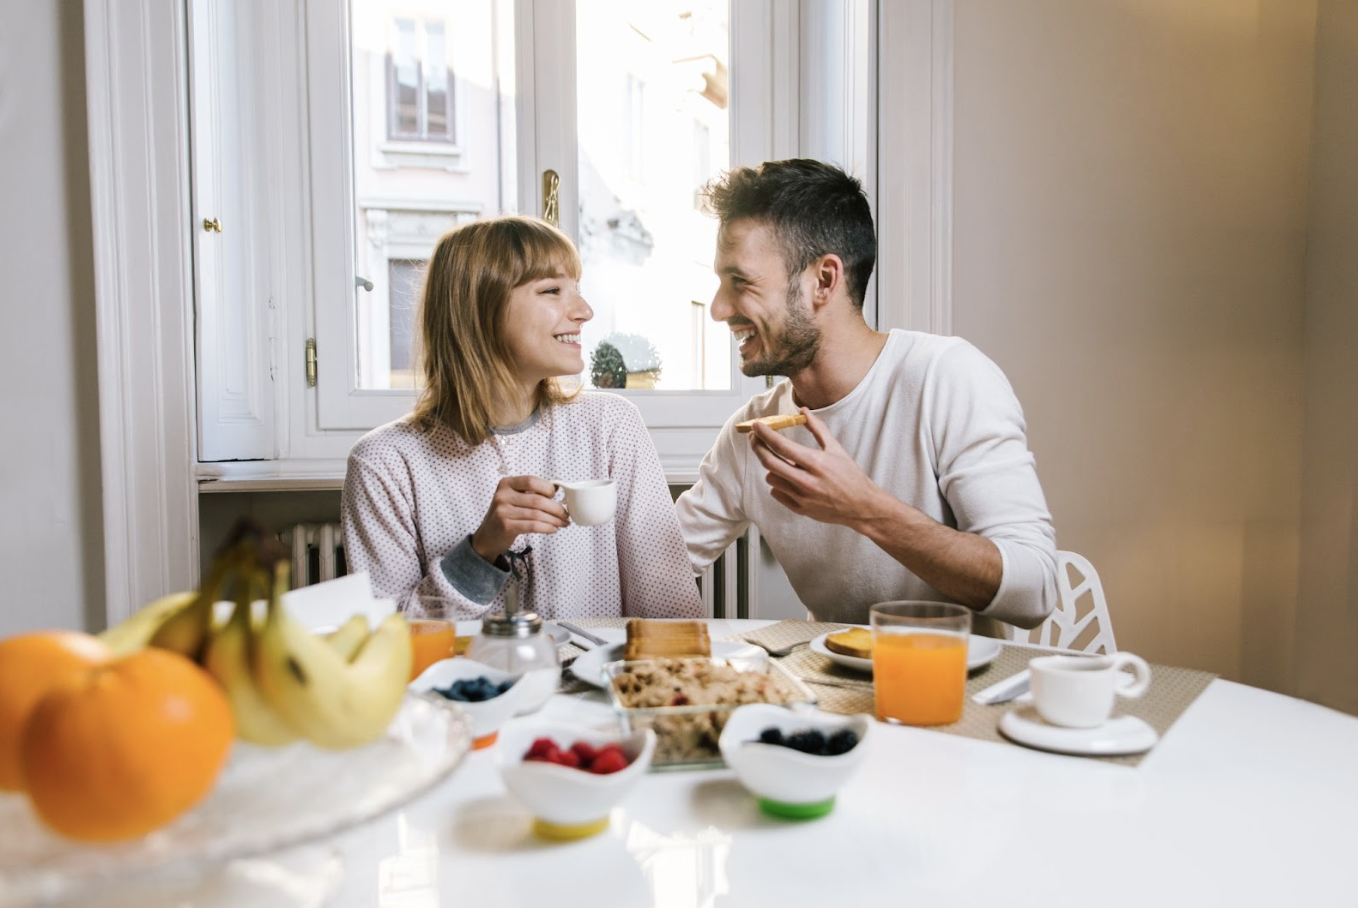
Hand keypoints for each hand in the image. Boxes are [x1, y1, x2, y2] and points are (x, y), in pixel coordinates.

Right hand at [471, 475, 569, 562]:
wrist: (487, 536)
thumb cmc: (506, 514)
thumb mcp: (513, 498)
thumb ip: (531, 492)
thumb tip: (557, 488)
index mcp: (506, 483)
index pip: (531, 481)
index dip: (547, 488)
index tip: (556, 496)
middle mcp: (502, 495)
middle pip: (537, 500)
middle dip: (556, 508)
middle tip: (565, 515)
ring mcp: (503, 511)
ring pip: (537, 514)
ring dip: (554, 520)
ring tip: (563, 523)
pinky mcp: (506, 526)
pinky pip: (532, 526)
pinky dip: (546, 528)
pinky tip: (553, 529)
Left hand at [749, 408, 890, 527]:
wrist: (861, 505)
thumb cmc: (850, 476)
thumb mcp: (836, 448)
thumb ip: (817, 428)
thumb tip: (803, 411)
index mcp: (815, 462)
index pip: (781, 445)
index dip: (765, 434)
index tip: (756, 425)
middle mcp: (806, 480)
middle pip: (769, 462)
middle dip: (758, 447)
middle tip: (755, 438)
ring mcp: (801, 497)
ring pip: (771, 477)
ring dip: (773, 467)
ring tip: (783, 462)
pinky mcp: (799, 509)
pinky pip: (776, 492)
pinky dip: (779, 483)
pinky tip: (789, 478)